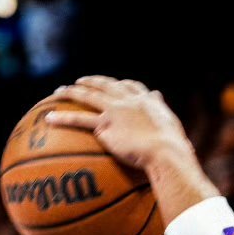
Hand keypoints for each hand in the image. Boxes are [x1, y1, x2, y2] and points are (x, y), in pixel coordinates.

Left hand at [46, 76, 192, 173]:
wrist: (166, 153)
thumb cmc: (175, 150)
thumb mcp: (176, 135)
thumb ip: (173, 133)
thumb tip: (185, 140)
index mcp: (148, 101)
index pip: (132, 87)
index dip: (121, 84)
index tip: (115, 83)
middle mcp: (130, 101)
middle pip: (106, 85)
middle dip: (92, 81)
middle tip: (81, 81)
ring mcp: (115, 111)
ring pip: (88, 97)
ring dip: (71, 92)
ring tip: (57, 92)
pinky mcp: (105, 126)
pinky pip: (79, 120)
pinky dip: (62, 118)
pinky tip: (48, 119)